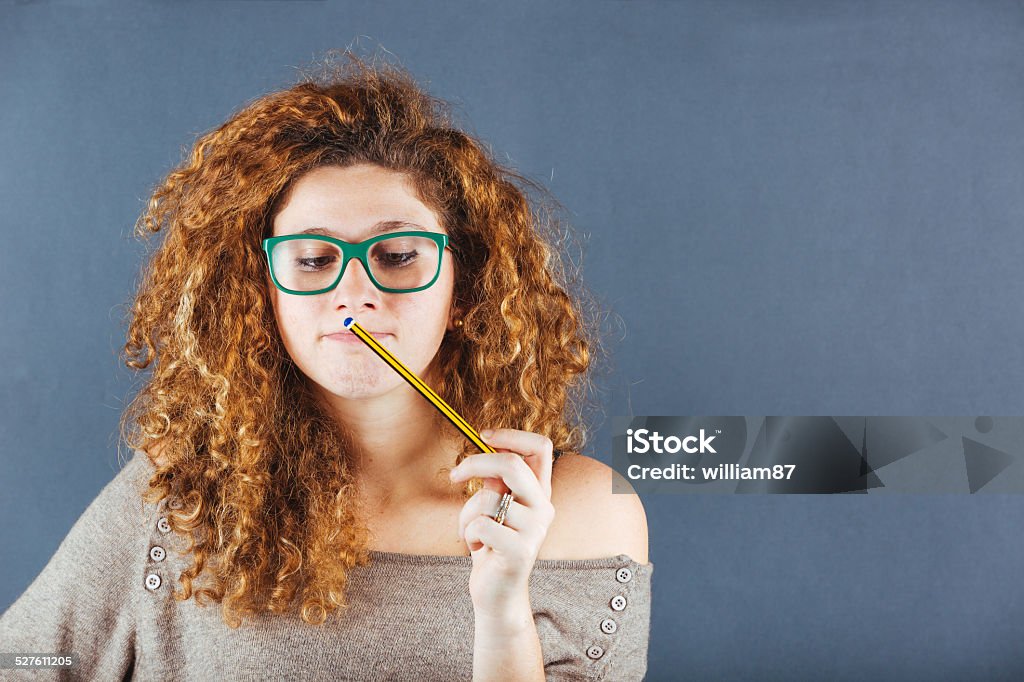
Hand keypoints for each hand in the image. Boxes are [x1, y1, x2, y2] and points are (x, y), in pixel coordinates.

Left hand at [449, 428, 555, 617]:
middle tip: (455, 475)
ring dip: (466, 513)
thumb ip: (497, 479)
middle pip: (512, 464)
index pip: (541, 447)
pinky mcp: (520, 551)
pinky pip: (481, 525)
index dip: (512, 435)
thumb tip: (488, 446)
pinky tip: (477, 548)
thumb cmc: (492, 545)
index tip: (484, 436)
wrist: (498, 593)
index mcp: (539, 491)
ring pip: (488, 498)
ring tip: (470, 531)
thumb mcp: (495, 506)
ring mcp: (535, 529)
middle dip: (476, 463)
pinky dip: (468, 534)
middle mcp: (543, 506)